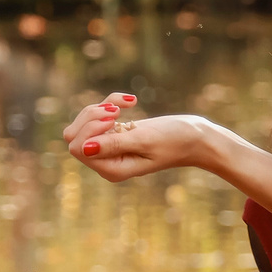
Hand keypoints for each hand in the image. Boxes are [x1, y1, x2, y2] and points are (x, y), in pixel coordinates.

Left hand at [62, 93, 219, 182]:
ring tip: (123, 105)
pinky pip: (99, 114)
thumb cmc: (175, 141)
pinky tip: (132, 101)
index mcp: (112, 170)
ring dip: (100, 107)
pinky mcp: (116, 132)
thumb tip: (84, 148)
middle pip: (74, 136)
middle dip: (90, 116)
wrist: (196, 137)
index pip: (77, 148)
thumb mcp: (144, 140)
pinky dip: (111, 101)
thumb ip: (114, 144)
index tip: (114, 118)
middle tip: (116, 110)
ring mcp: (110, 147)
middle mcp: (107, 161)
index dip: (89, 128)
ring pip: (83, 123)